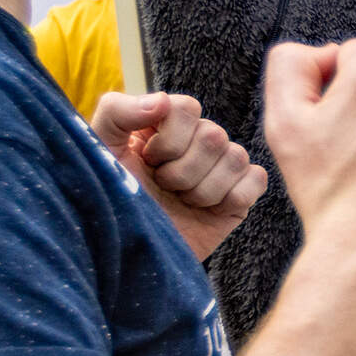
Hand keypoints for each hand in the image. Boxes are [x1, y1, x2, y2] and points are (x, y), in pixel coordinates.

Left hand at [90, 92, 266, 260]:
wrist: (125, 256)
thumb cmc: (109, 201)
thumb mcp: (99, 150)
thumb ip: (118, 111)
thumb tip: (161, 100)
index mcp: (165, 124)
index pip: (187, 108)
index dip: (168, 140)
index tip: (146, 162)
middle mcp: (195, 141)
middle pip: (213, 135)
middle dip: (182, 172)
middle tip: (163, 189)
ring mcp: (220, 168)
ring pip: (234, 157)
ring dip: (202, 190)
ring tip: (182, 203)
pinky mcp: (238, 196)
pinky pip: (255, 180)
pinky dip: (233, 197)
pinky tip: (210, 210)